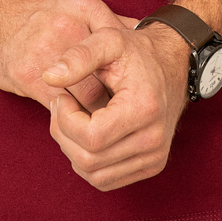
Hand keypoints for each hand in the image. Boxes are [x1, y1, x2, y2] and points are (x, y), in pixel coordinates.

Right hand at [0, 0, 126, 111]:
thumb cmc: (35, 14)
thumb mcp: (73, 3)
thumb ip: (108, 18)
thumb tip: (143, 29)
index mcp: (84, 5)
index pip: (120, 39)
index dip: (129, 67)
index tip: (133, 85)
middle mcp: (69, 26)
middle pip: (109, 71)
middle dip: (118, 96)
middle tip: (124, 111)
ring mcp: (48, 52)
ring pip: (88, 96)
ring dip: (97, 113)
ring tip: (104, 121)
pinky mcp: (29, 76)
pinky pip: (61, 108)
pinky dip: (71, 118)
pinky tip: (75, 119)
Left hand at [42, 20, 190, 190]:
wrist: (173, 63)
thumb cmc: (137, 51)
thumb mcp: (108, 40)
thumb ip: (78, 56)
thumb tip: (48, 77)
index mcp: (144, 109)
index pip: (91, 137)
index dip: (65, 119)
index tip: (62, 96)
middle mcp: (154, 140)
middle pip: (89, 159)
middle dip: (63, 134)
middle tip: (61, 107)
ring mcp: (155, 157)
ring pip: (95, 175)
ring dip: (72, 150)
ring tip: (71, 120)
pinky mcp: (152, 165)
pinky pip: (106, 180)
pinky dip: (86, 163)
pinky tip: (83, 135)